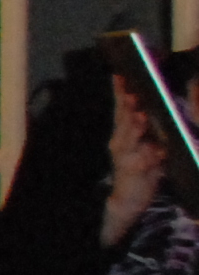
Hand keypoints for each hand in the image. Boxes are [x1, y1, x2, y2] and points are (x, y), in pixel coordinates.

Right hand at [102, 76, 164, 245]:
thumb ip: (143, 128)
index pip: (121, 108)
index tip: (120, 75)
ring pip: (130, 139)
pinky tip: (156, 152)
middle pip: (123, 120)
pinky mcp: (135, 172)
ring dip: (135, 128)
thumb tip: (148, 106)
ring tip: (140, 117)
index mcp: (122, 133)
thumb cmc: (139, 167)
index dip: (119, 92)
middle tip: (131, 93)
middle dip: (127, 108)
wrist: (127, 199)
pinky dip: (149, 155)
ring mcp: (125, 157)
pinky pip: (143, 161)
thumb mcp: (142, 145)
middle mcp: (120, 142)